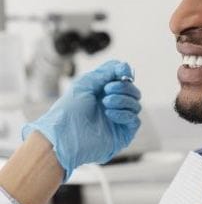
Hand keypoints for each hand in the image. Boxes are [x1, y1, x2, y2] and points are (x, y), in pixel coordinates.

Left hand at [22, 60, 140, 179]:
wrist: (64, 136)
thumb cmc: (69, 110)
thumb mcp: (85, 83)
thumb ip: (106, 72)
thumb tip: (125, 67)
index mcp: (104, 92)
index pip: (124, 79)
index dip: (125, 73)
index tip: (122, 72)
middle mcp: (113, 105)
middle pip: (133, 91)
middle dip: (123, 87)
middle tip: (107, 90)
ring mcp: (119, 120)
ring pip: (136, 104)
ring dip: (122, 100)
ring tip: (105, 103)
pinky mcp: (123, 134)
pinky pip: (135, 120)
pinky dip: (124, 113)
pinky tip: (109, 114)